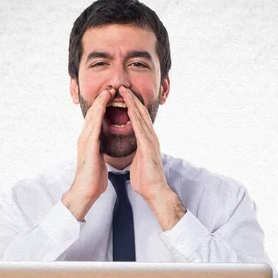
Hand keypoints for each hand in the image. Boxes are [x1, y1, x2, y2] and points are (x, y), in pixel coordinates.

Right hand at [62, 88, 115, 220]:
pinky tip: (104, 105)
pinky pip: (94, 125)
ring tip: (108, 90)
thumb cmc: (94, 178)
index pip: (96, 119)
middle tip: (111, 86)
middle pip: (93, 113)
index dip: (103, 107)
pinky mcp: (88, 145)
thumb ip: (100, 149)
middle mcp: (85, 137)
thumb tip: (103, 145)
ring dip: (100, 102)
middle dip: (102, 100)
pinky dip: (99, 113)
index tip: (112, 96)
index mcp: (89, 141)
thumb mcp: (99, 159)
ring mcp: (85, 140)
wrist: (86, 191)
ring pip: (92, 116)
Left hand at [120, 86, 167, 201]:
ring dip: (132, 102)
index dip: (132, 107)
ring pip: (141, 117)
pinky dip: (134, 116)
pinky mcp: (148, 146)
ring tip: (124, 91)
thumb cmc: (145, 179)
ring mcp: (151, 141)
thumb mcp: (138, 160)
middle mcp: (151, 137)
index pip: (139, 119)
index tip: (122, 96)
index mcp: (148, 141)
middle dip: (132, 99)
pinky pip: (140, 127)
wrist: (154, 190)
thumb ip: (136, 151)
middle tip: (122, 87)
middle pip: (141, 113)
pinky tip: (129, 107)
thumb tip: (132, 148)